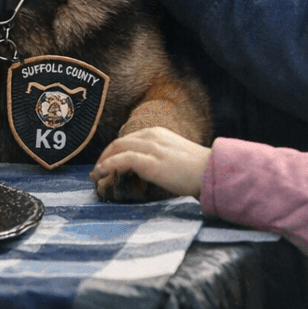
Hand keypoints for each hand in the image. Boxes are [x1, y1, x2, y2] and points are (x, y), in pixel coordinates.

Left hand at [90, 126, 209, 198]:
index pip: (129, 139)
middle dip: (105, 155)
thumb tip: (146, 168)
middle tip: (97, 170)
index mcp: (158, 133)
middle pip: (119, 142)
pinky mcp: (150, 163)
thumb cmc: (198, 170)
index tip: (106, 163)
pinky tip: (101, 173)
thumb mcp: (175, 156)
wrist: (212, 173)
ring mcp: (151, 149)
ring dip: (102, 162)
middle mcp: (152, 136)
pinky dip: (108, 165)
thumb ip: (159, 157)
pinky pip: (122, 160)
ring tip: (95, 175)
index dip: (114, 151)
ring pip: (117, 148)